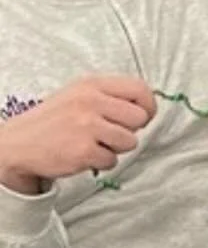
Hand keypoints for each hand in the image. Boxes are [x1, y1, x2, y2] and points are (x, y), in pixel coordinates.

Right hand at [0, 76, 155, 193]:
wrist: (18, 144)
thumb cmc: (54, 121)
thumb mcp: (79, 95)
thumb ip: (110, 97)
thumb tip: (145, 108)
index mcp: (91, 84)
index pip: (140, 88)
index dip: (148, 106)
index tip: (143, 116)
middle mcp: (90, 101)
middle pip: (139, 118)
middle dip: (130, 130)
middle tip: (110, 133)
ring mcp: (87, 126)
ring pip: (130, 141)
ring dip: (115, 148)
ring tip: (93, 143)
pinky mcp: (84, 150)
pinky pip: (112, 160)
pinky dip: (101, 162)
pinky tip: (83, 154)